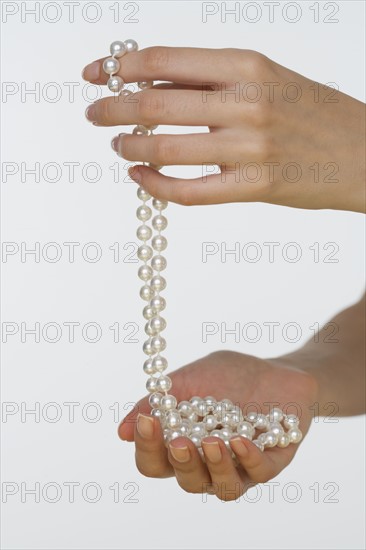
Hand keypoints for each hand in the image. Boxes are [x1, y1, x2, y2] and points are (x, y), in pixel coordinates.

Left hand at [82, 46, 364, 211]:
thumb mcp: (267, 78)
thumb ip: (213, 82)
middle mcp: (246, 103)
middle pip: (154, 104)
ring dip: (129, 146)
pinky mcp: (254, 187)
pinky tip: (141, 176)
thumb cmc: (313, 113)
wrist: (363, 152)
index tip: (96, 74)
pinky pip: (189, 192)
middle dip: (112, 108)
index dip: (119, 67)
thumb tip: (153, 85)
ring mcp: (251, 147)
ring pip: (166, 148)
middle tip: (93, 114)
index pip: (163, 61)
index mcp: (247, 66)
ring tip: (118, 145)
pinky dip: (155, 185)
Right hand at [118, 350, 317, 500]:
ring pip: (222, 487)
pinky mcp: (271, 462)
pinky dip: (247, 459)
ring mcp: (240, 467)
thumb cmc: (229, 376)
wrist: (277, 370)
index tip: (147, 420)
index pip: (156, 462)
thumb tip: (123, 431)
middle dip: (180, 463)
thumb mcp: (191, 379)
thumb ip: (162, 401)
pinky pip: (259, 473)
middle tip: (178, 441)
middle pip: (186, 481)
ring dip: (213, 467)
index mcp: (184, 445)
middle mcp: (208, 463)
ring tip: (211, 442)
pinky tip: (240, 439)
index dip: (146, 448)